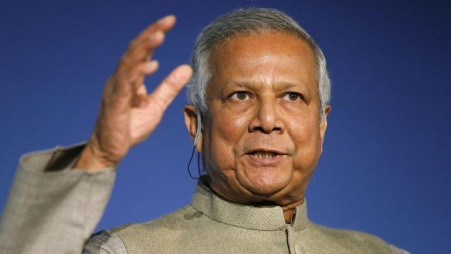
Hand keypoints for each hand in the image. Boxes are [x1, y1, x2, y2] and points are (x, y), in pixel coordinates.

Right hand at [75, 15, 192, 169]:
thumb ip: (169, 87)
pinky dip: (138, 74)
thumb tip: (187, 68)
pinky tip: (151, 66)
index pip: (142, 50)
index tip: (170, 21)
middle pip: (134, 50)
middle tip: (167, 21)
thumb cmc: (130, 127)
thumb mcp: (156, 105)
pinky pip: (125, 85)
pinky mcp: (114, 104)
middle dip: (150, 34)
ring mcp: (116, 90)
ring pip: (129, 63)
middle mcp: (120, 79)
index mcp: (130, 77)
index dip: (154, 34)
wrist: (110, 150)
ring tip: (159, 36)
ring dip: (144, 48)